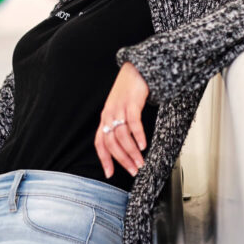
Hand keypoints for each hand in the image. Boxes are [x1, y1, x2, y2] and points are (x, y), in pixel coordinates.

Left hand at [95, 61, 149, 178]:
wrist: (136, 70)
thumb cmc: (129, 91)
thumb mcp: (119, 110)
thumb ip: (119, 125)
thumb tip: (125, 146)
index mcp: (105, 119)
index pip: (100, 143)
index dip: (104, 159)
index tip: (109, 173)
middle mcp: (109, 115)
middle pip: (112, 143)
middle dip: (122, 160)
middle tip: (132, 170)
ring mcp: (119, 109)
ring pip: (122, 136)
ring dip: (131, 152)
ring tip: (140, 162)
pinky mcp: (131, 103)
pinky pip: (133, 123)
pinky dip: (138, 136)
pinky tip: (143, 145)